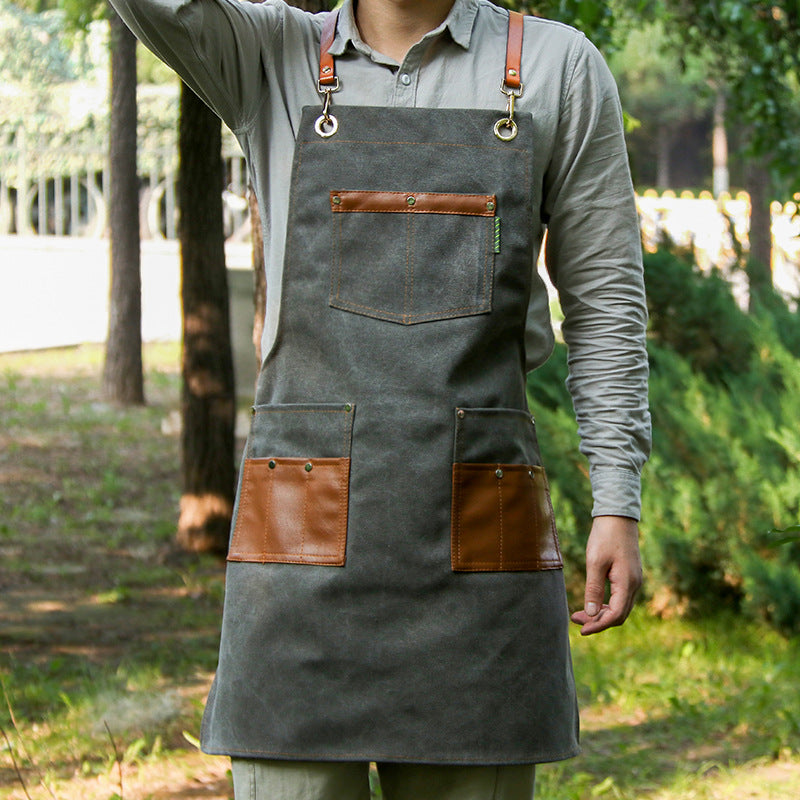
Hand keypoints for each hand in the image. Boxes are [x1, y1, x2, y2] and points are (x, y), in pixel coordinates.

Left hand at [570, 515, 641, 635]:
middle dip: (598, 622)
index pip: (615, 615)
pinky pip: (620, 598)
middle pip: (618, 615)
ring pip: (620, 607)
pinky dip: (606, 604)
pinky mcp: (629, 576)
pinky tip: (592, 603)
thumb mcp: (595, 562)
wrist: (617, 516)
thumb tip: (590, 613)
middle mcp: (635, 585)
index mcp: (627, 583)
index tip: (581, 630)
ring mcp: (634, 580)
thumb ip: (593, 588)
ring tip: (579, 614)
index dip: (598, 625)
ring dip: (601, 614)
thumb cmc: (605, 536)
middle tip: (575, 621)